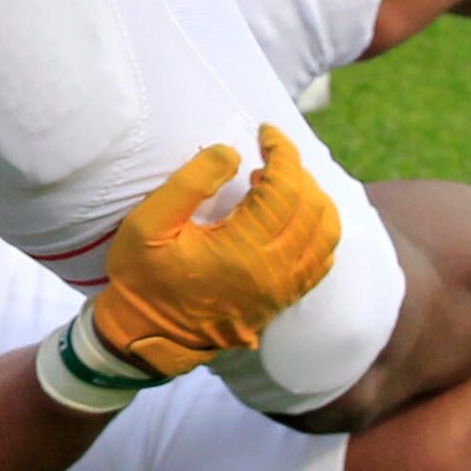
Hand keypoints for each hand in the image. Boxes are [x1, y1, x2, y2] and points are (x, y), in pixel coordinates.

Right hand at [88, 126, 342, 378]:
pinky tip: (290, 216)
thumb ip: (190, 183)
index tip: (265, 132)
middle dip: (297, 170)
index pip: (286, 188)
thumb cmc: (144, 278)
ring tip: (279, 184)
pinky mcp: (284, 299)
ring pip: (326, 232)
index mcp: (243, 250)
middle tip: (267, 156)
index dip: (282, 151)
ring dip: (313, 198)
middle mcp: (273, 271)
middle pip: (313, 206)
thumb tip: (232, 153)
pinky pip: (322, 258)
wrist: (148, 337)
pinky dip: (317, 228)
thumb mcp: (148, 224)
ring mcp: (283, 289)